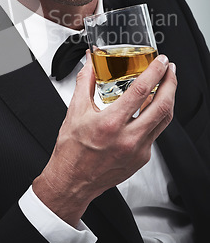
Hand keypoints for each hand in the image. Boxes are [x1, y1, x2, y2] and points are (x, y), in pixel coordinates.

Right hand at [33, 50, 176, 225]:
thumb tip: (90, 62)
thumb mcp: (75, 111)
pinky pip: (156, 133)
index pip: (140, 91)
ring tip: (167, 85)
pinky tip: (152, 108)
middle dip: (171, 83)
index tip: (160, 62)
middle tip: (170, 69)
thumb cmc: (72, 150)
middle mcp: (128, 138)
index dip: (155, 72)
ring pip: (164, 120)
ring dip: (169, 99)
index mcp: (110, 124)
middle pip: (162, 106)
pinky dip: (157, 117)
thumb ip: (85, 81)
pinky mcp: (142, 158)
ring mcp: (138, 150)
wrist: (72, 180)